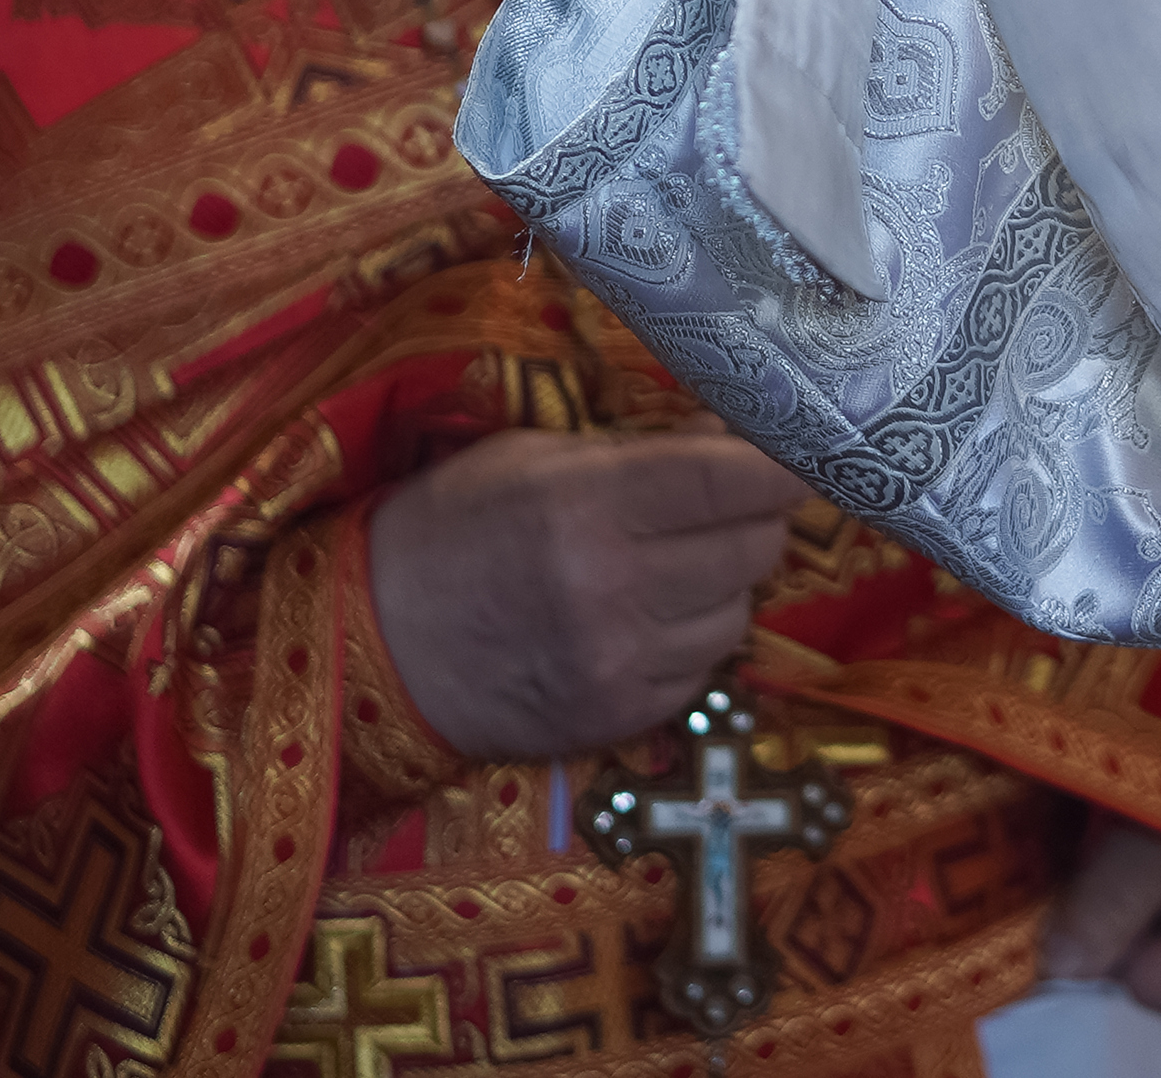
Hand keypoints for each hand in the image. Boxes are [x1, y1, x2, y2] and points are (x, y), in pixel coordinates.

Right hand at [367, 423, 808, 759]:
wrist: (366, 645)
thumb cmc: (450, 529)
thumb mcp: (534, 458)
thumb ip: (644, 450)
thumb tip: (738, 439)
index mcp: (589, 506)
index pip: (736, 481)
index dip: (780, 463)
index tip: (794, 453)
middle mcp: (613, 589)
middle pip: (755, 548)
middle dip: (753, 520)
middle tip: (723, 508)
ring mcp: (617, 664)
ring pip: (739, 614)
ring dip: (723, 586)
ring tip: (670, 567)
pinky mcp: (615, 721)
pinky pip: (702, 672)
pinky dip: (690, 642)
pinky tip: (645, 621)